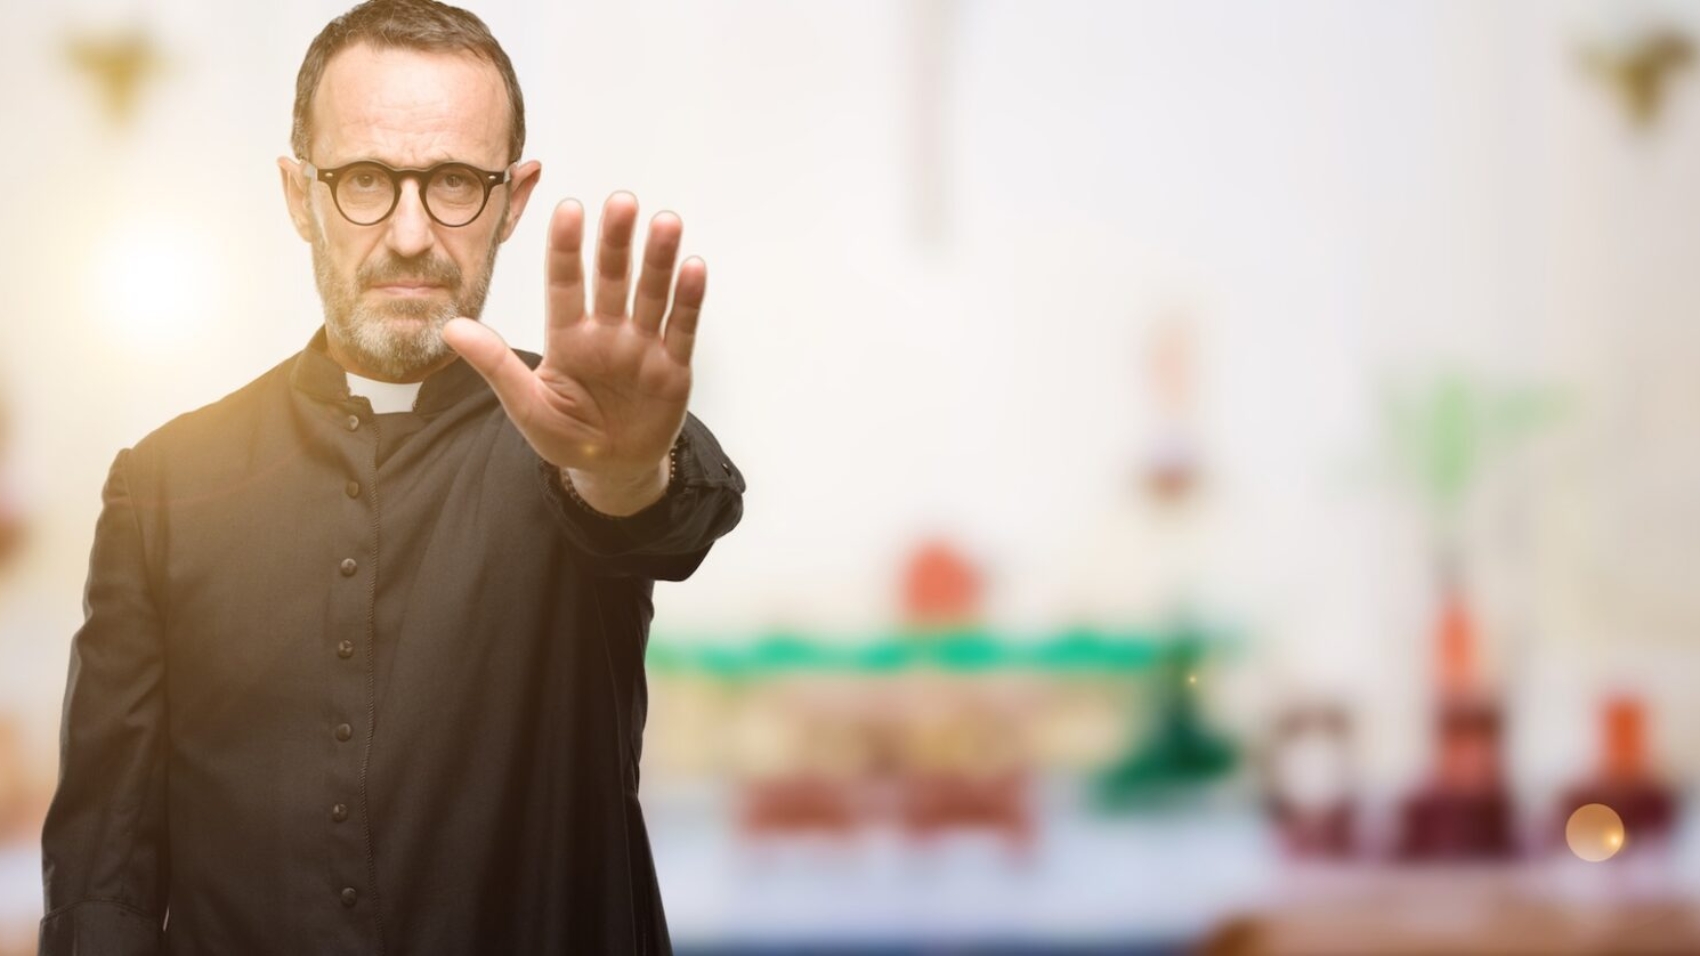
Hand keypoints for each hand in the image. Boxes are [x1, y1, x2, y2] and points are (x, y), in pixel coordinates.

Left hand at [443, 192, 704, 511]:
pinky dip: (688, 299)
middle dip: (617, 241)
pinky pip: (681, 329)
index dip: (566, 249)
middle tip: (622, 202)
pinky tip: (693, 268)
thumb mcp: (528, 405)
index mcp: (569, 337)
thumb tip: (451, 328)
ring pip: (651, 294)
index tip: (569, 208)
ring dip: (658, 259)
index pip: (565, 284)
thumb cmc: (567, 436)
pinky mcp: (674, 369)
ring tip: (665, 223)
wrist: (611, 470)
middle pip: (614, 278)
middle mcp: (608, 333)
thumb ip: (496, 365)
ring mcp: (643, 347)